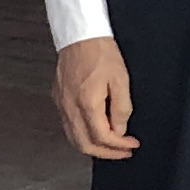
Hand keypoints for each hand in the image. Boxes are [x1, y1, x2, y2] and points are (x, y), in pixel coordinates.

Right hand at [52, 36, 135, 159]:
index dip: (119, 145)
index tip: (131, 144)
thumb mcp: (121, 80)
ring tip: (110, 145)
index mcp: (87, 103)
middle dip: (106, 153)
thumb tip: (120, 130)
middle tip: (122, 151)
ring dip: (93, 146)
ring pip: (73, 138)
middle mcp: (70, 107)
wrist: (80, 36)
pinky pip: (68, 126)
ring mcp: (61, 104)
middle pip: (84, 144)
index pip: (103, 137)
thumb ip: (121, 109)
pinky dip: (82, 135)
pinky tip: (95, 130)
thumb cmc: (100, 52)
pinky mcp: (58, 99)